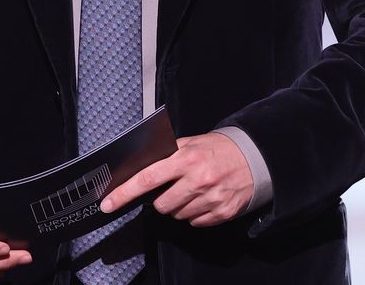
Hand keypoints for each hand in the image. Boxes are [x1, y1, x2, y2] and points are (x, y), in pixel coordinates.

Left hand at [99, 132, 252, 227]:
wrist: (255, 157)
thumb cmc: (219, 149)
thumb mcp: (191, 142)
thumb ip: (167, 154)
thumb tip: (140, 166)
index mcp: (186, 159)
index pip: (147, 178)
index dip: (124, 193)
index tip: (108, 203)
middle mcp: (197, 180)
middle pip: (161, 205)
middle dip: (162, 199)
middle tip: (174, 187)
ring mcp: (211, 199)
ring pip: (177, 215)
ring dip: (179, 206)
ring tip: (193, 190)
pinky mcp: (222, 213)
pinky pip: (195, 223)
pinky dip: (195, 214)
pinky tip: (204, 199)